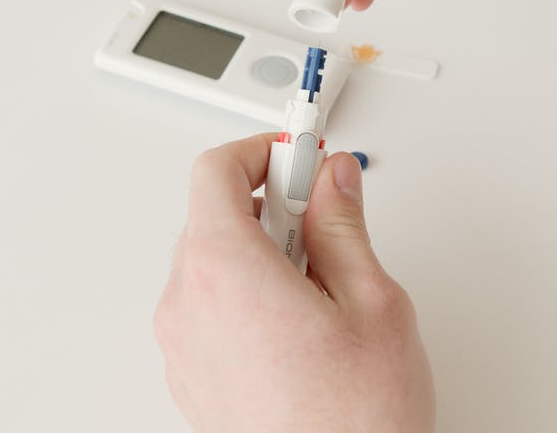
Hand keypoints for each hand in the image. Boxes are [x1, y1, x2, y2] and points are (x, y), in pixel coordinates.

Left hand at [154, 134, 434, 432]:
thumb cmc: (354, 422)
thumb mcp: (373, 302)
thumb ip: (344, 224)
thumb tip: (333, 178)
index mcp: (226, 270)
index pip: (215, 171)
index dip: (261, 151)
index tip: (299, 153)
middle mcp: (188, 305)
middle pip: (211, 216)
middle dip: (268, 204)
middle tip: (323, 216)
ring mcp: (183, 347)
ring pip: (210, 264)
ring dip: (259, 253)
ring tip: (321, 286)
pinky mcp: (191, 379)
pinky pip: (208, 310)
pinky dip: (245, 296)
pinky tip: (300, 325)